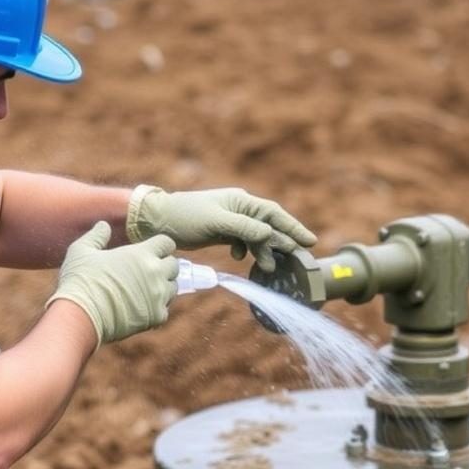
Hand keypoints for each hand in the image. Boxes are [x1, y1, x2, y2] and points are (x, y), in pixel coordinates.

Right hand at [46, 221, 178, 346]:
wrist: (80, 316)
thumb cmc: (80, 281)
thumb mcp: (81, 251)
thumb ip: (96, 236)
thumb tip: (104, 225)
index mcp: (141, 253)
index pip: (167, 243)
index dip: (160, 246)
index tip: (150, 252)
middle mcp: (155, 272)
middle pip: (174, 265)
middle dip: (164, 266)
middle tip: (147, 272)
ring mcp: (158, 295)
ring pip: (173, 288)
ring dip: (163, 287)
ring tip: (145, 290)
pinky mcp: (156, 316)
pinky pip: (165, 310)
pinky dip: (156, 310)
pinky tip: (141, 309)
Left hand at [126, 186, 316, 271]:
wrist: (159, 221)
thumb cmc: (186, 216)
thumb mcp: (216, 222)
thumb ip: (244, 228)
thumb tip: (269, 233)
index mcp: (241, 201)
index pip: (274, 214)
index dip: (293, 227)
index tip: (310, 241)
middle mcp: (240, 208)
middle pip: (269, 226)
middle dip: (283, 241)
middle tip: (298, 258)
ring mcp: (232, 220)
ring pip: (257, 236)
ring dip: (264, 250)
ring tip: (269, 266)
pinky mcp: (223, 231)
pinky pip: (243, 242)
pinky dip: (246, 250)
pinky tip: (241, 258)